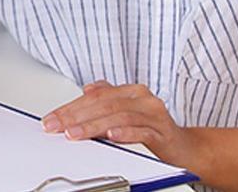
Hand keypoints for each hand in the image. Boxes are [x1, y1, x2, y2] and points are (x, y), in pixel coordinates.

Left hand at [42, 80, 201, 165]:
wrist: (185, 147)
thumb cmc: (153, 129)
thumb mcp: (127, 111)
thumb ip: (109, 99)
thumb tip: (87, 89)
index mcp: (131, 91)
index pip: (95, 96)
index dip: (70, 108)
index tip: (51, 120)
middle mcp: (142, 98)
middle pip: (104, 104)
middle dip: (75, 116)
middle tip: (56, 127)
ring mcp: (153, 114)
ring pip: (118, 117)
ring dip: (93, 126)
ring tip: (74, 134)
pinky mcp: (162, 132)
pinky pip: (141, 131)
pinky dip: (124, 134)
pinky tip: (111, 136)